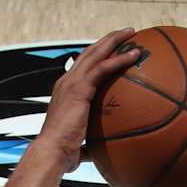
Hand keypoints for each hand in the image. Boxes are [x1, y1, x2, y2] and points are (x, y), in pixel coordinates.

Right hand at [35, 28, 140, 172]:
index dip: (98, 56)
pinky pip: (103, 68)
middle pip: (90, 53)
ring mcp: (72, 82)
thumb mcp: (80, 143)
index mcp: (66, 91)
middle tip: (126, 33)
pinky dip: (119, 59)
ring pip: (96, 53)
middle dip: (108, 40)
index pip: (83, 66)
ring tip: (132, 33)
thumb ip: (91, 142)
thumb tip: (103, 152)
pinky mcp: (79, 88)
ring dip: (114, 40)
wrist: (52, 151)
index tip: (113, 50)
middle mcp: (67, 82)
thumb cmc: (63, 153)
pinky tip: (134, 55)